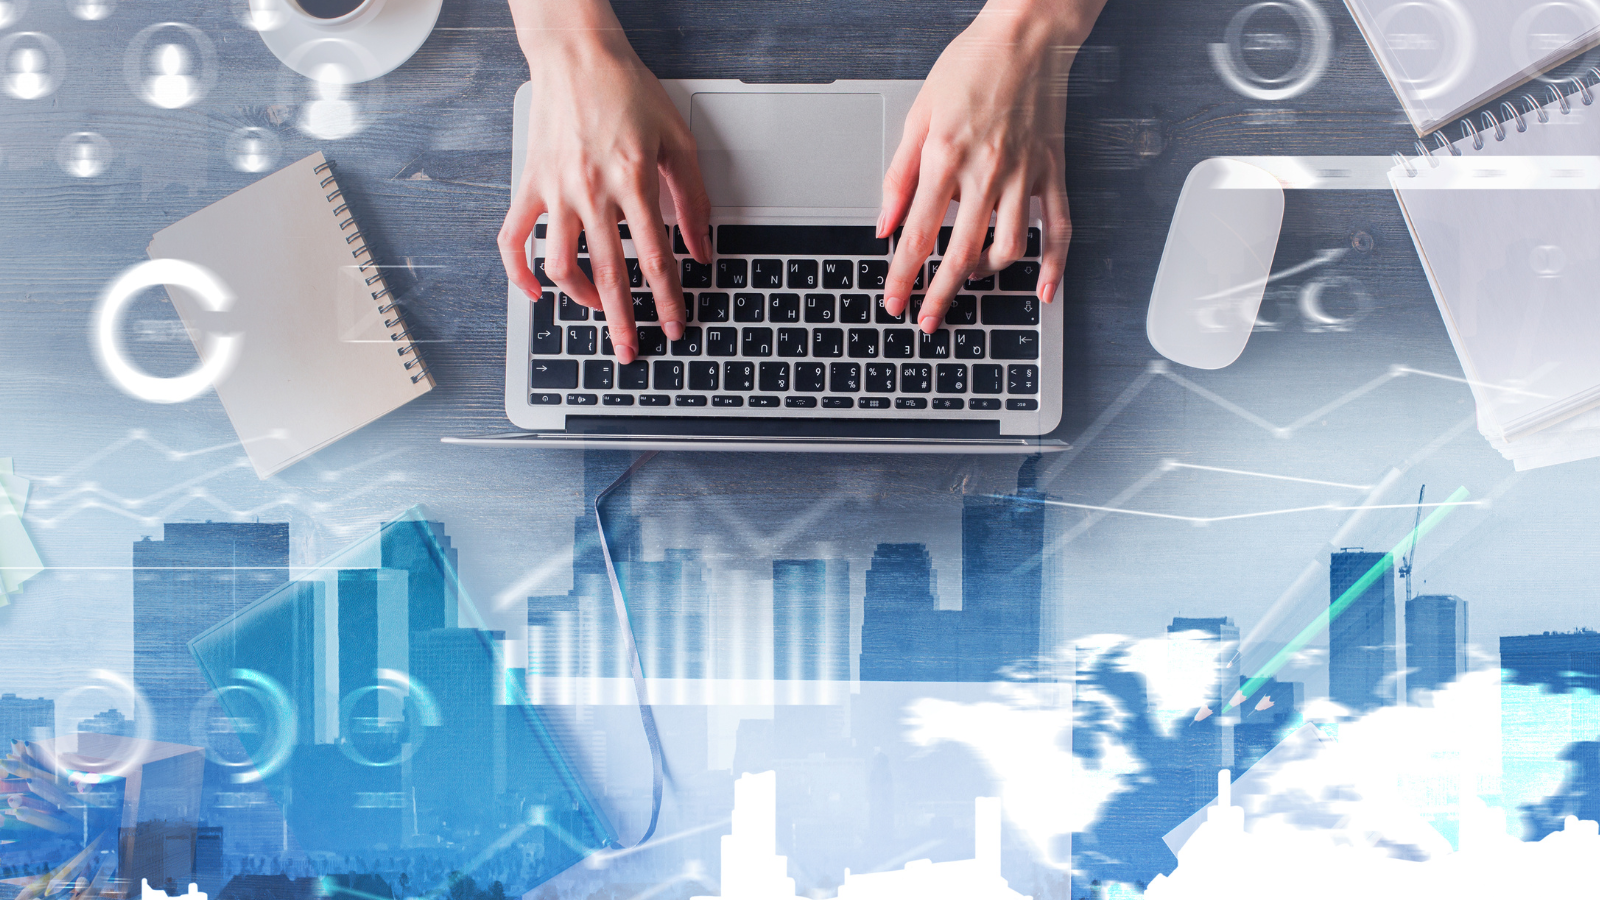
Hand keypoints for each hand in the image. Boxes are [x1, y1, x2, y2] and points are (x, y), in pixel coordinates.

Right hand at [498, 0, 711, 363]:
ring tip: (599, 310)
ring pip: (562, 265)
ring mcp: (555, 191)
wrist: (576, 54)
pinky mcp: (530, 185)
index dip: (667, 299)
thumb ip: (694, 199)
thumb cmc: (628, 91)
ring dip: (581, 299)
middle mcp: (592, 191)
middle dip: (622, 320)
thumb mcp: (677, 141)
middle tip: (630, 350)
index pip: (654, 258)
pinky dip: (520, 272)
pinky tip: (536, 293)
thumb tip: (703, 250)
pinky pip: (514, 239)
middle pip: (608, 274)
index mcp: (633, 181)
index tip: (674, 325)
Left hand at [878, 0, 1102, 332]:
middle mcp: (986, 173)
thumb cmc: (970, 66)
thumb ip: (899, 175)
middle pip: (960, 254)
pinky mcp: (1051, 172)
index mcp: (946, 158)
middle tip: (927, 321)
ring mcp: (1024, 175)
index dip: (903, 276)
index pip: (918, 235)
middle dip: (940, 295)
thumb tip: (884, 222)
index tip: (895, 302)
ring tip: (967, 279)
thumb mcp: (918, 114)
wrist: (1026, 34)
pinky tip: (1043, 291)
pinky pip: (1058, 228)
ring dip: (984, 275)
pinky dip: (1053, 265)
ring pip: (1007, 249)